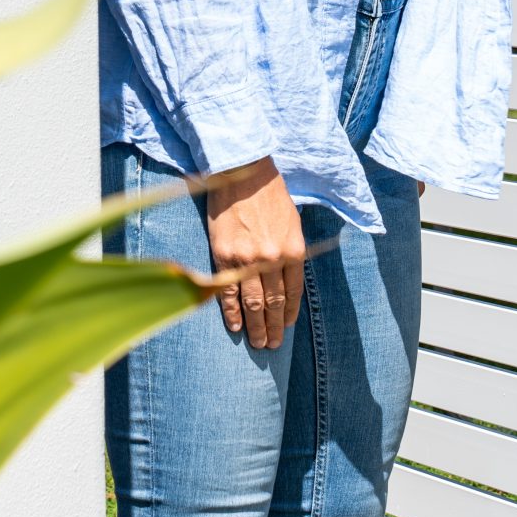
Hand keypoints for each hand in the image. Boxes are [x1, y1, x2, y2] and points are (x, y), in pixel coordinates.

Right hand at [204, 158, 305, 349]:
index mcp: (293, 250)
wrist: (242, 170)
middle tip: (271, 345)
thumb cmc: (270, 193)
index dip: (288, 313)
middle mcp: (272, 259)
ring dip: (255, 327)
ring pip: (251, 304)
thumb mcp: (292, 222)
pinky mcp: (223, 255)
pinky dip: (231, 312)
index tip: (285, 327)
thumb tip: (286, 280)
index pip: (293, 292)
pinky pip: (228, 292)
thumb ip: (290, 251)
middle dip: (273, 327)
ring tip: (257, 343)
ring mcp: (246, 259)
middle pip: (272, 303)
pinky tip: (235, 326)